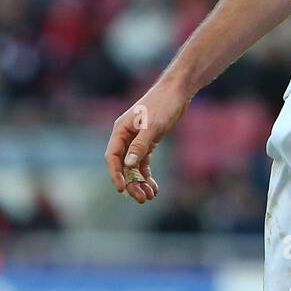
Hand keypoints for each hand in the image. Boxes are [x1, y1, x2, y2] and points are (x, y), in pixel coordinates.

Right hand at [105, 82, 189, 203]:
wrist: (177, 92)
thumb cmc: (163, 104)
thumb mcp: (152, 125)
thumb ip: (140, 145)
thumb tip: (128, 165)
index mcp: (120, 130)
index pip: (112, 157)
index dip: (116, 174)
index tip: (122, 189)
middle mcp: (125, 136)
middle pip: (123, 165)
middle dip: (131, 183)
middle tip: (141, 198)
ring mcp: (136, 140)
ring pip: (134, 166)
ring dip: (140, 182)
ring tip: (150, 196)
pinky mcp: (148, 142)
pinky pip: (143, 163)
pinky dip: (147, 175)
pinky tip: (154, 187)